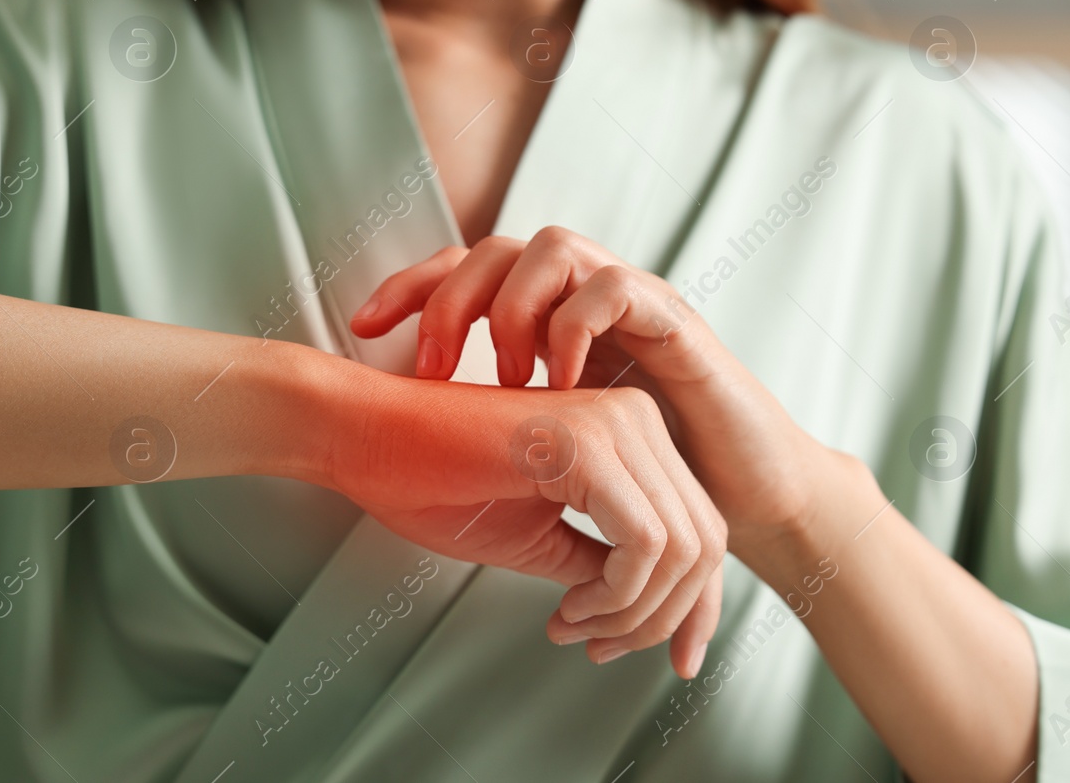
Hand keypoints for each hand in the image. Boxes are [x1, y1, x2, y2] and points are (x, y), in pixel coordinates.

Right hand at [327, 371, 725, 677]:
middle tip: (600, 645)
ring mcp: (619, 425)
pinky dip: (615, 597)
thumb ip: (600, 564)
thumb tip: (640, 609)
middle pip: (704, 542)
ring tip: (575, 624)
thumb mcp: (541, 537)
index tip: (657, 650)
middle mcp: (638, 418)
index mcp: (632, 433)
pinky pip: (644, 544)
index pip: (699, 527)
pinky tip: (569, 607)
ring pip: (683, 548)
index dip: (690, 605)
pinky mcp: (589, 445)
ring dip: (633, 613)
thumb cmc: (432, 477)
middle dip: (662, 618)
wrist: (365, 436)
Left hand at [350, 228, 831, 565]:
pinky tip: (559, 385)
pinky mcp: (677, 323)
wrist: (749, 496)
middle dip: (449, 297)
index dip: (413, 287)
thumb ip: (503, 431)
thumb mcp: (561, 450)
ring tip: (504, 376)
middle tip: (430, 368)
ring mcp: (636, 304)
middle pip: (501, 247)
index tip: (360, 328)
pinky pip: (615, 287)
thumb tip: (406, 440)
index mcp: (556, 322)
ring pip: (554, 246)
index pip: (473, 271)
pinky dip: (574, 328)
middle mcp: (591, 300)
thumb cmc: (658, 479)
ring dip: (513, 306)